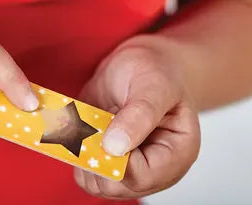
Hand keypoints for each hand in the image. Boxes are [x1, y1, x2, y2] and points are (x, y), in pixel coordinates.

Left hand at [75, 34, 200, 199]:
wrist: (140, 63)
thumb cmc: (157, 71)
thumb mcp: (154, 85)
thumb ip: (139, 115)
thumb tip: (115, 147)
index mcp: (177, 154)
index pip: (142, 177)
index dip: (116, 161)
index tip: (100, 134)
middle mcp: (155, 169)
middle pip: (116, 187)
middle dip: (95, 158)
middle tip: (89, 125)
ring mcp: (130, 167)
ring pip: (96, 183)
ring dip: (82, 154)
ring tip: (88, 122)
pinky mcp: (108, 160)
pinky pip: (84, 170)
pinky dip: (74, 150)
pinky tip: (81, 127)